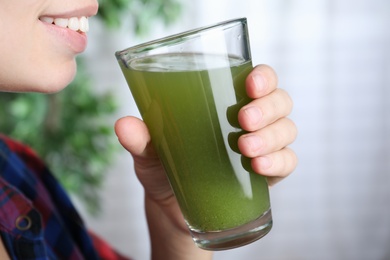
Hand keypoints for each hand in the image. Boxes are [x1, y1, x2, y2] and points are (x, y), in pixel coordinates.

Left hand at [114, 64, 296, 258]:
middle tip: (243, 119)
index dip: (263, 77)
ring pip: (287, 130)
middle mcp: (251, 121)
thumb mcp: (150, 152)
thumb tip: (123, 124)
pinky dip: (278, 163)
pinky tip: (259, 168)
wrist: (173, 208)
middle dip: (267, 107)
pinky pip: (287, 163)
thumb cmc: (166, 168)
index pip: (258, 79)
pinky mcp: (267, 174)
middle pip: (279, 102)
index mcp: (227, 103)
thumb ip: (140, 138)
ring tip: (245, 147)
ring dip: (272, 136)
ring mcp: (262, 147)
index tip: (249, 83)